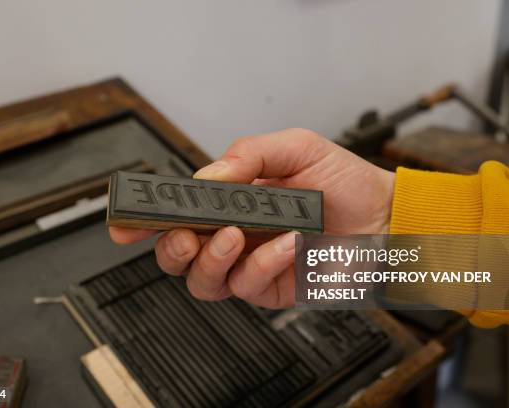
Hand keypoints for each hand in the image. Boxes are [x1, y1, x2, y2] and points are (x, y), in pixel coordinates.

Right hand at [109, 128, 394, 307]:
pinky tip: (285, 241)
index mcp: (231, 200)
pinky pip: (247, 284)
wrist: (384, 216)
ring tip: (234, 235)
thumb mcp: (295, 148)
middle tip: (181, 233)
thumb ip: (248, 155)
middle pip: (177, 253)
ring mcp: (250, 263)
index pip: (178, 211)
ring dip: (210, 258)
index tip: (124, 219)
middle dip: (169, 246)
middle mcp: (234, 234)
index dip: (145, 218)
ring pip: (202, 280)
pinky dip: (262, 261)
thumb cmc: (343, 181)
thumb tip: (205, 179)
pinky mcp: (272, 287)